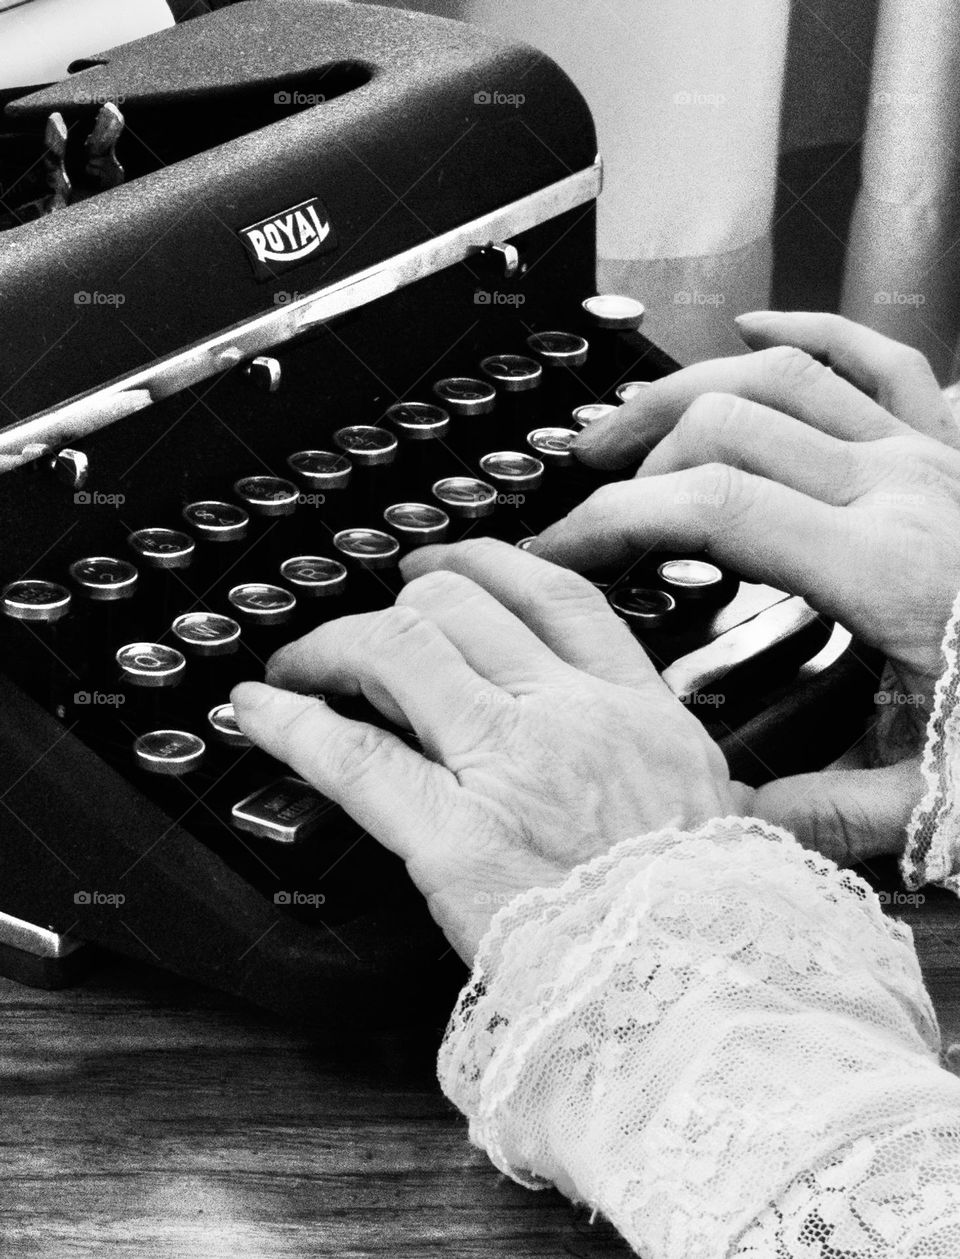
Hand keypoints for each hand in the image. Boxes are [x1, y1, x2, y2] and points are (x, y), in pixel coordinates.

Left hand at [231, 540, 750, 962]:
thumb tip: (618, 748)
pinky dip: (293, 722)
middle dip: (403, 596)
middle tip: (373, 611)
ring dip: (336, 642)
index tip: (455, 569)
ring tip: (302, 659)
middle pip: (464, 604)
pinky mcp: (456, 838)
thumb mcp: (707, 810)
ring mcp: (512, 768)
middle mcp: (573, 718)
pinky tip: (259, 710)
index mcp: (641, 712)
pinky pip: (354, 756)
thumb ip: (652, 760)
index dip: (490, 564)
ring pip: (402, 649)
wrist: (705, 1003)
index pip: (558, 597)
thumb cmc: (706, 926)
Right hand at [531, 312, 959, 862]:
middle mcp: (901, 490)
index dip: (613, 519)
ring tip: (624, 420)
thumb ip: (828, 818)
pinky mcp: (951, 448)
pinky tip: (757, 326)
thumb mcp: (944, 803)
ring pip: (782, 376)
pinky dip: (809, 332)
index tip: (560, 549)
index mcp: (886, 571)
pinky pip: (876, 358)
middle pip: (725, 426)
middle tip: (577, 495)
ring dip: (689, 387)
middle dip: (631, 454)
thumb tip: (726, 831)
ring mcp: (931, 455)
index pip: (709, 507)